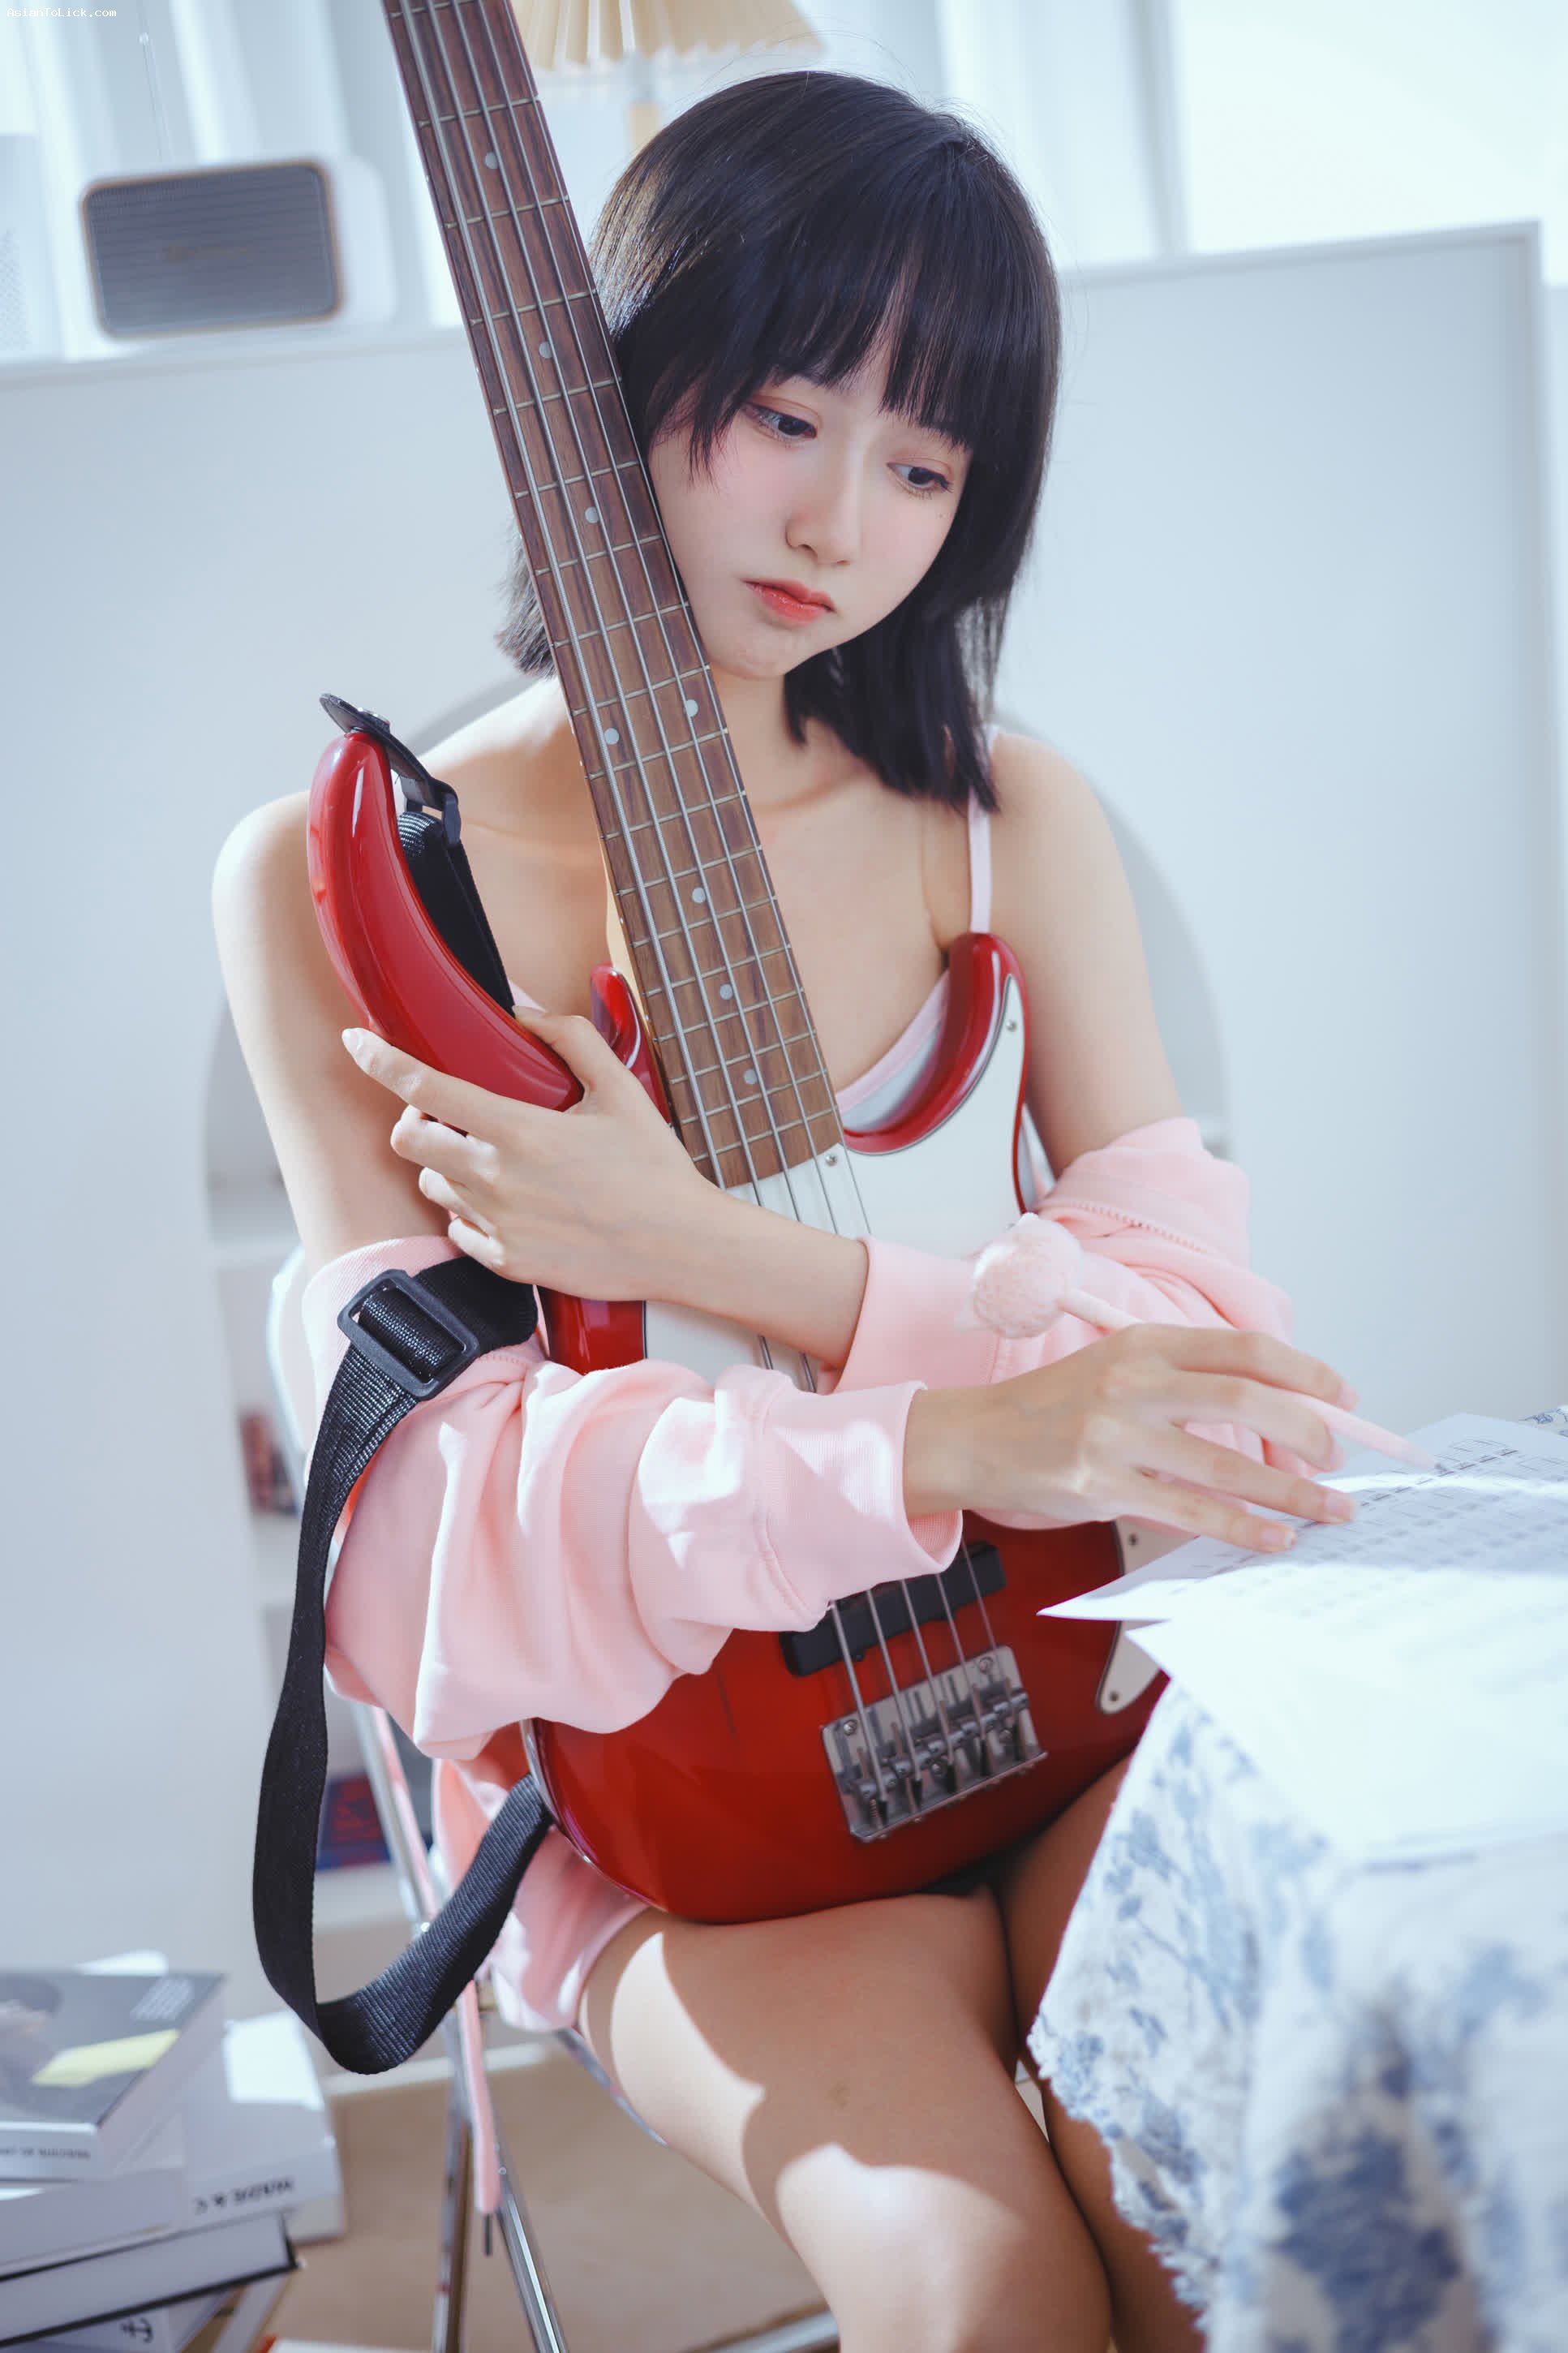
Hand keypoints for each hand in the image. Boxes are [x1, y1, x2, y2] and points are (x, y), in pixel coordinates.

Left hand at [341, 1007, 710, 1296]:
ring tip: (493, 1161)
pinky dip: (471, 1210)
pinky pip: (458, 1229)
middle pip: (407, 1143)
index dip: (380, 1060)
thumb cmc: (654, 1169)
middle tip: (446, 1116)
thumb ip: (570, 1039)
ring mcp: (497, 1225)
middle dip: (414, 1122)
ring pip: (432, 1185)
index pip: (425, 1088)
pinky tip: (511, 1201)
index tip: (357, 1042)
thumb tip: (525, 1010)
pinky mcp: (505, 1262)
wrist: (681, 1246)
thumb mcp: (621, 1090)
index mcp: (519, 1130)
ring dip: (446, 1166)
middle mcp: (497, 1179)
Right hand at [904, 1322, 1359, 1550]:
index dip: (1305, 1372)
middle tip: (1337, 1460)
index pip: (1243, 1348)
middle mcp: (1133, 1382)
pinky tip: (1274, 1538)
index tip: (1343, 1399)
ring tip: (1330, 1511)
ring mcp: (1115, 1434)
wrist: (975, 1438)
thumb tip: (1278, 1415)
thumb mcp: (1118, 1369)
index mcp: (1144, 1343)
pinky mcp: (1100, 1486)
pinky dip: (1242, 1527)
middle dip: (1309, 1432)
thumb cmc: (1055, 1407)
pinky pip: (1189, 1511)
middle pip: (1248, 1399)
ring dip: (1291, 1492)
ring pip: (1226, 1463)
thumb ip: (1186, 1383)